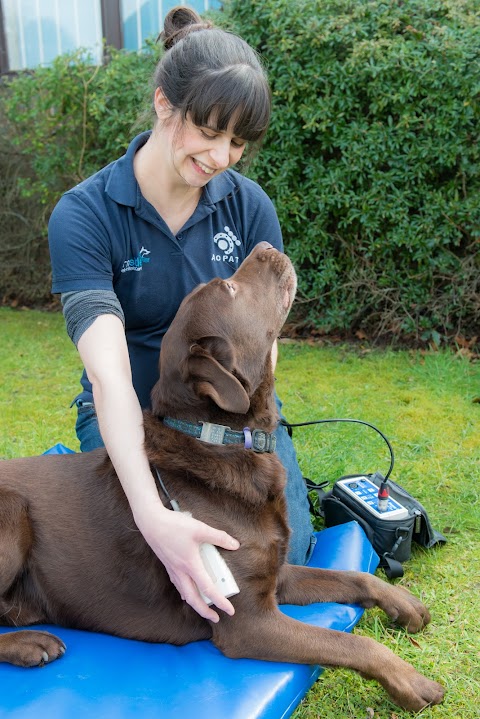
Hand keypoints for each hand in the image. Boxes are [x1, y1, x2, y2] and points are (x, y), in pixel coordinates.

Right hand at [134, 499, 239, 622]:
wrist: (150, 522)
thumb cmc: (174, 525)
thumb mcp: (200, 529)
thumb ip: (218, 537)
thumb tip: (235, 544)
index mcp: (190, 565)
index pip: (208, 589)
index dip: (220, 602)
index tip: (230, 611)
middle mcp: (180, 571)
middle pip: (193, 599)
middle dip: (204, 611)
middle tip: (215, 617)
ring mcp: (172, 569)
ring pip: (184, 593)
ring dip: (194, 603)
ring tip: (203, 607)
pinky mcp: (167, 564)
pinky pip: (178, 584)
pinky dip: (185, 592)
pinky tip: (187, 589)